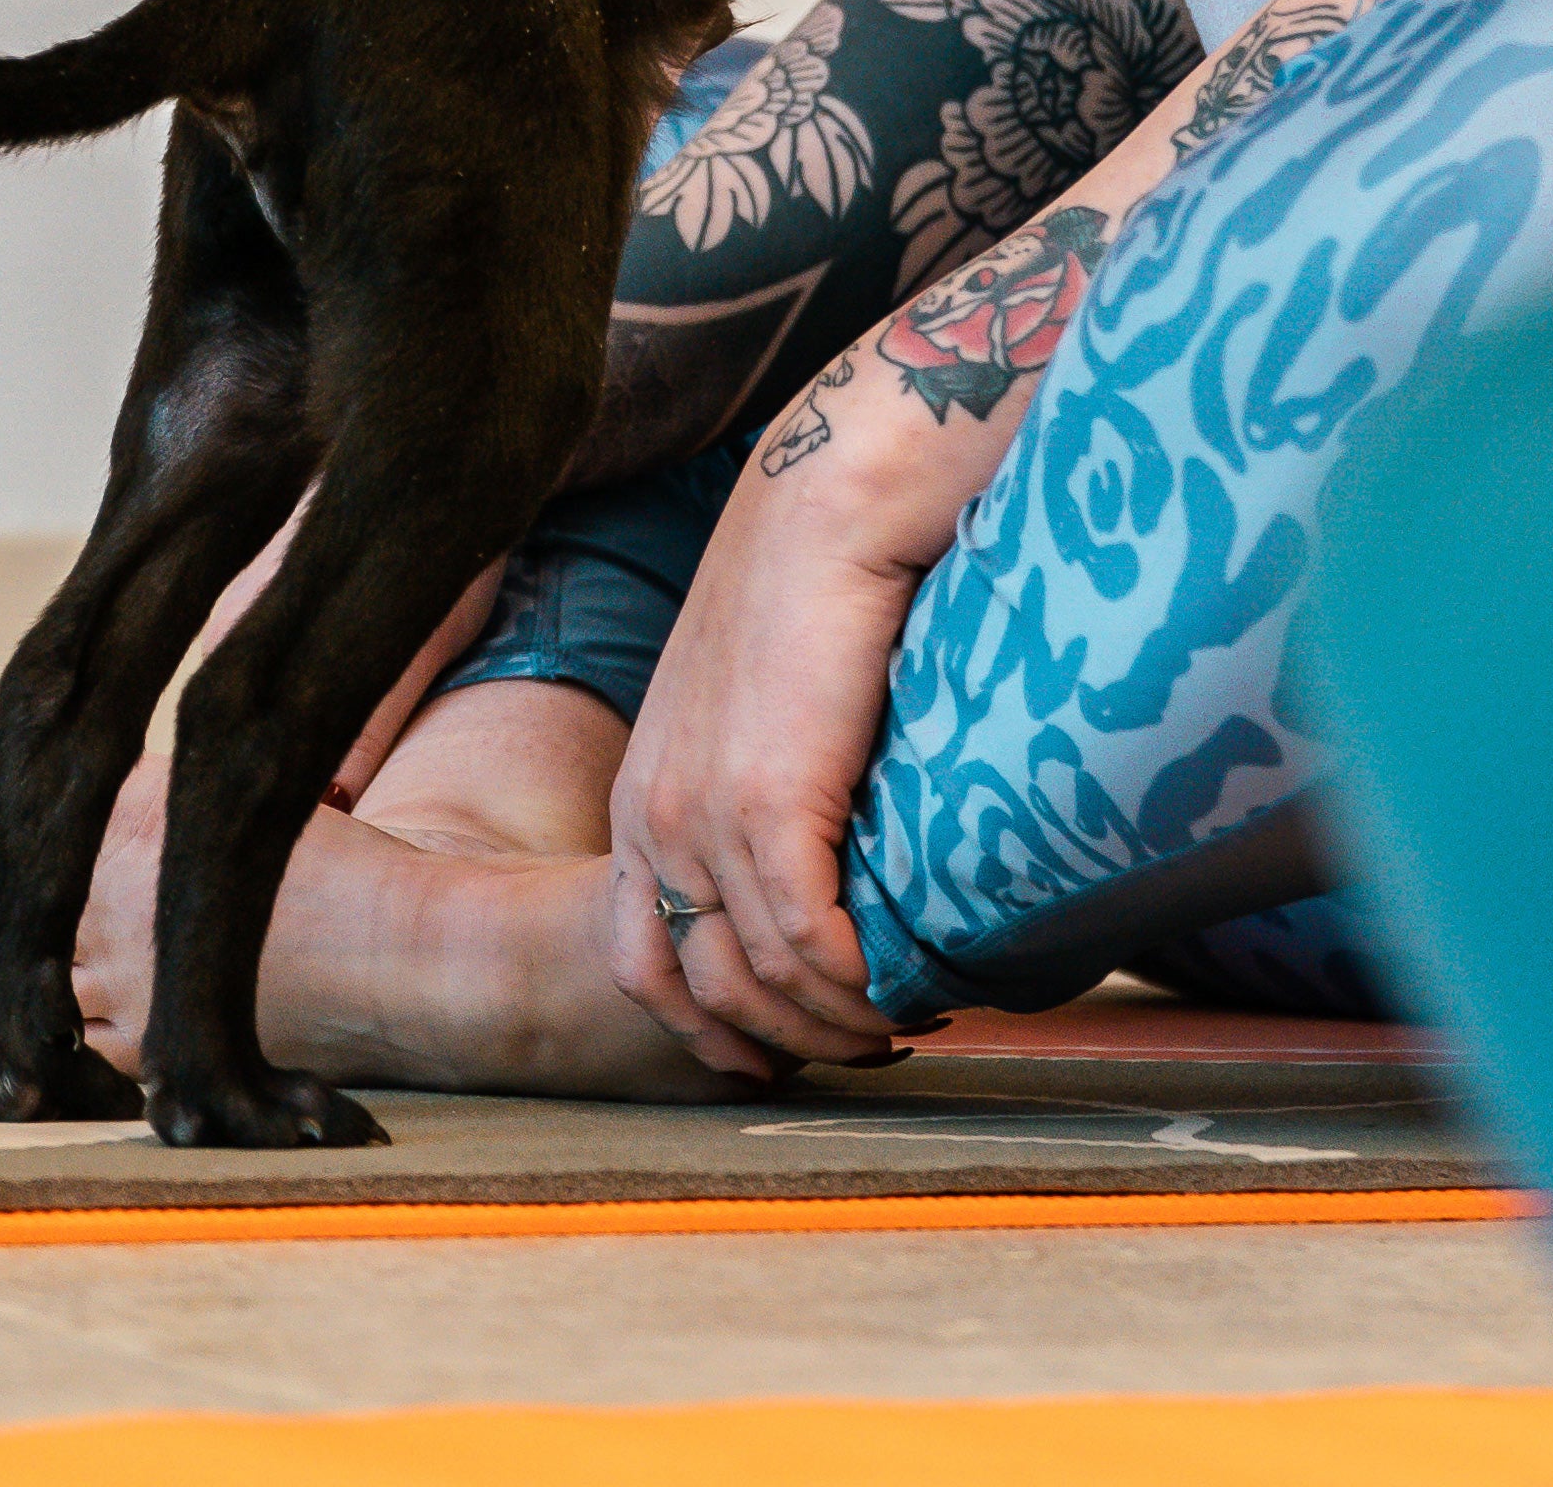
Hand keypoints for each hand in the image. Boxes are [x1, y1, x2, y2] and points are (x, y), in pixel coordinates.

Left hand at [600, 452, 930, 1076]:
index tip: (781, 1055)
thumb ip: (770, 790)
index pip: (643, 962)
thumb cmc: (817, 586)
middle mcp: (652, 818)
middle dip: (788, 1039)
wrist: (835, 498)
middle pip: (702, 989)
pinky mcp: (766, 804)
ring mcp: (700, 815)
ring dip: (840, 1021)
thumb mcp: (762, 707)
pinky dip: (859, 985)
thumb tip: (830, 869)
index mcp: (642, 796)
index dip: (709, 1030)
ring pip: (764, 978)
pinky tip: (907, 986)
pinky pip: (808, 943)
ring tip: (909, 1021)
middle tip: (871, 1046)